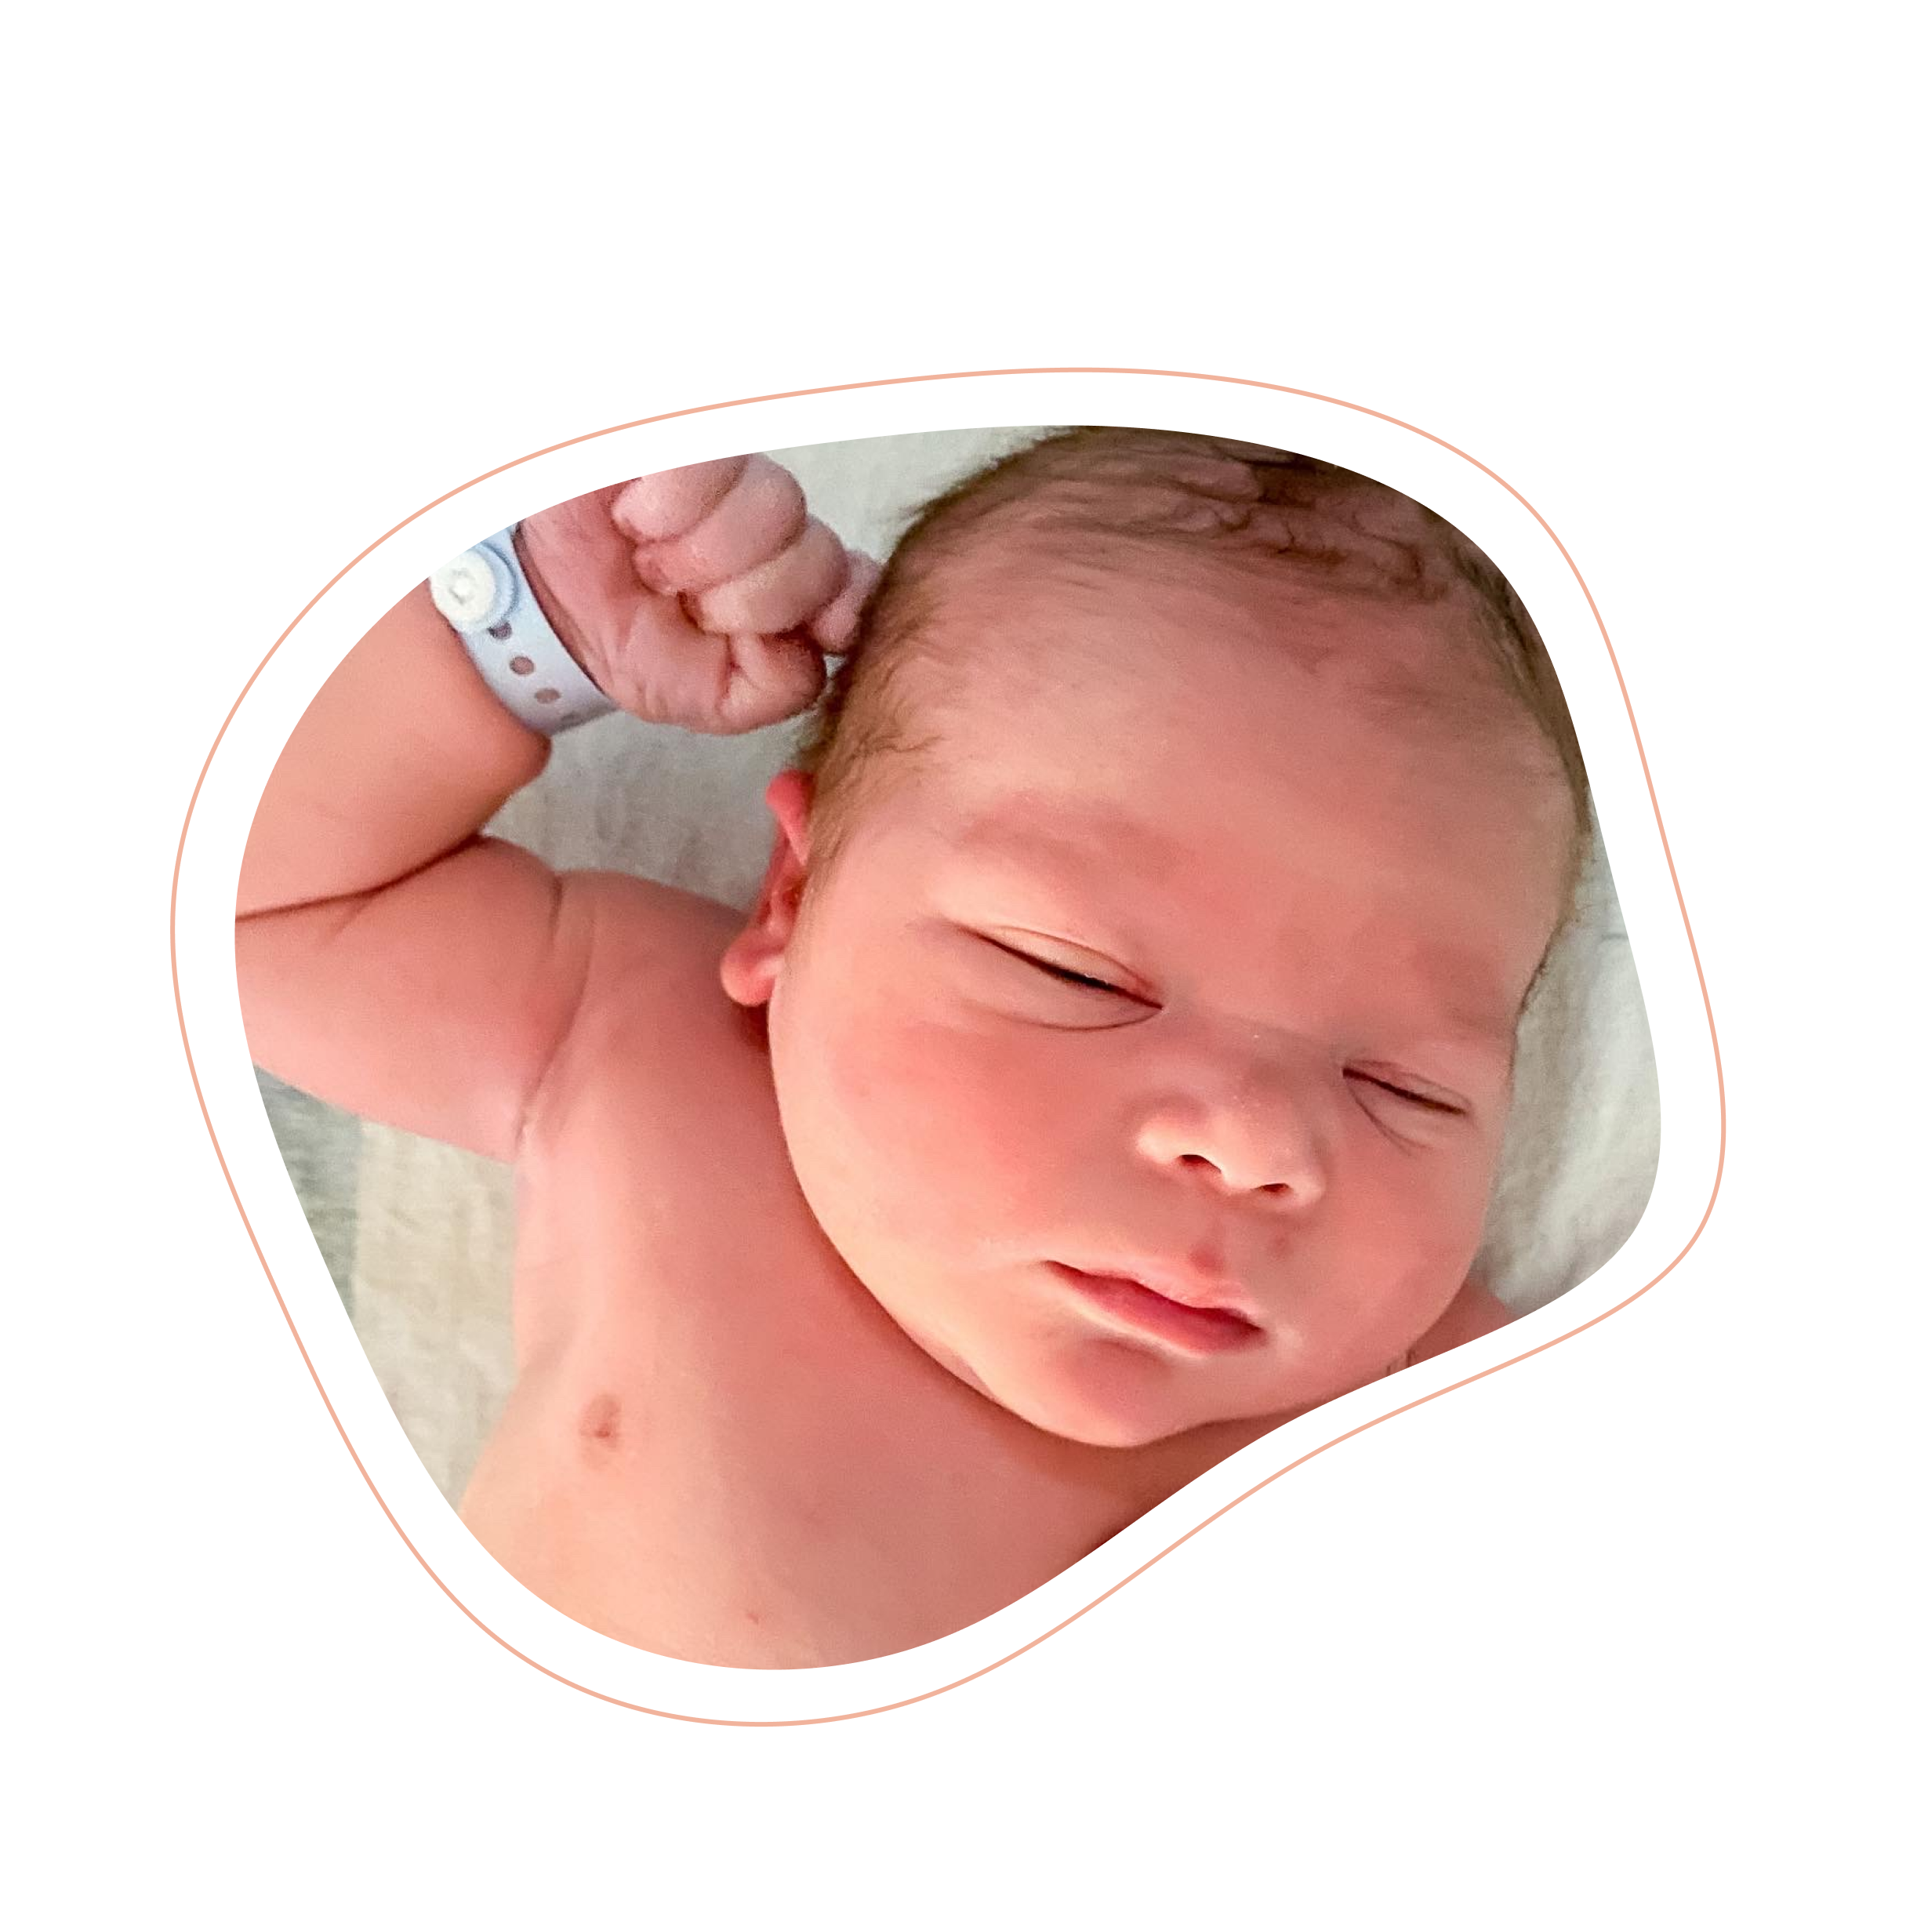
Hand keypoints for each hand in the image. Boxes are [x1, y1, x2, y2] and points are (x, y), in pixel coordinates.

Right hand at [510, 456, 879, 734]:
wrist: (550, 617)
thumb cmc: (633, 644)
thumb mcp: (713, 699)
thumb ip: (777, 689)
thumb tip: (810, 652)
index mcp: (795, 586)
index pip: (858, 585)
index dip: (829, 611)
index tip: (770, 635)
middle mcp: (777, 528)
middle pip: (816, 555)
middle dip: (744, 600)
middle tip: (687, 603)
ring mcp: (736, 480)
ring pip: (774, 510)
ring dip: (699, 556)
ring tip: (655, 564)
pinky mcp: (687, 453)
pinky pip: (710, 472)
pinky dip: (664, 512)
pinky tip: (637, 523)